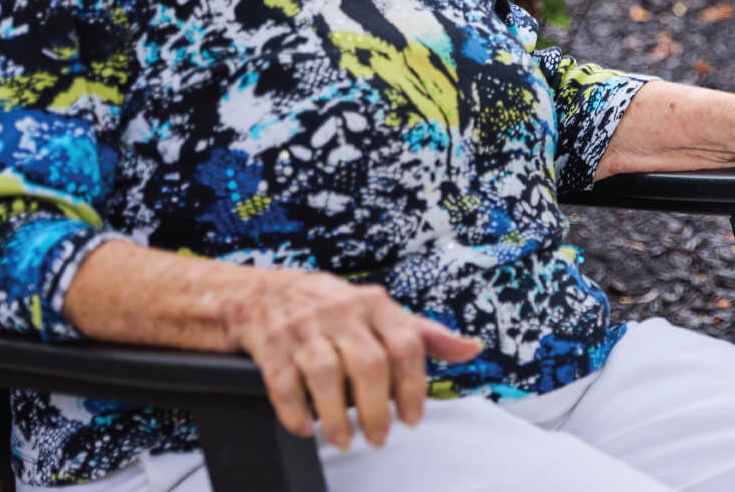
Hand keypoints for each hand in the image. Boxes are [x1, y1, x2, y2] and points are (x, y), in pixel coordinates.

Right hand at [220, 269, 481, 449]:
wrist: (262, 293)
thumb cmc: (332, 308)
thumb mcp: (380, 312)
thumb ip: (424, 334)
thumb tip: (471, 349)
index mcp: (375, 304)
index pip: (406, 345)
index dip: (414, 386)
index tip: (412, 418)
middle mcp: (341, 311)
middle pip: (369, 365)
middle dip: (377, 410)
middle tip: (379, 437)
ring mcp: (304, 328)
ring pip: (327, 376)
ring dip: (336, 418)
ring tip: (344, 440)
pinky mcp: (271, 345)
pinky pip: (285, 384)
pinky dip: (296, 413)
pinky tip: (306, 428)